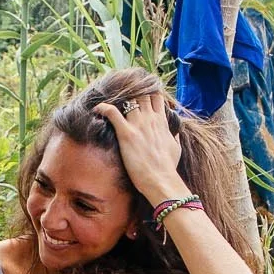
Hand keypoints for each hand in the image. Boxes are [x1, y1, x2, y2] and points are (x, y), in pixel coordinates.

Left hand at [94, 89, 186, 203]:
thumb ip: (174, 136)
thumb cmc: (168, 167)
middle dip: (131, 94)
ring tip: (109, 105)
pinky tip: (97, 110)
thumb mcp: (176, 148)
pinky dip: (103, 108)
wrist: (161, 180)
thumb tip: (174, 132)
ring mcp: (138, 124)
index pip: (155, 96)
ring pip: (128, 99)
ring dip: (118, 100)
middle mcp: (150, 119)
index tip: (138, 97)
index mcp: (161, 121)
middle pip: (141, 94)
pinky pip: (112, 112)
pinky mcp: (126, 133)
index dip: (146, 93)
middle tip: (121, 100)